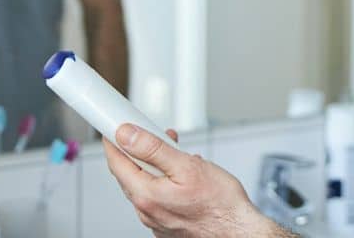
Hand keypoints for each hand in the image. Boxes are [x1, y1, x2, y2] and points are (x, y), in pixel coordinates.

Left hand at [104, 124, 286, 236]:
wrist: (238, 230)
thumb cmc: (220, 203)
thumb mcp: (187, 166)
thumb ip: (153, 149)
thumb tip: (127, 135)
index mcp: (146, 196)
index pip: (117, 163)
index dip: (114, 141)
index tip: (115, 127)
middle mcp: (147, 211)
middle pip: (130, 174)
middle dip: (140, 151)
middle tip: (154, 134)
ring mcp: (156, 221)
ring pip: (146, 185)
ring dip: (156, 166)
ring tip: (178, 154)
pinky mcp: (167, 225)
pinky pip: (158, 197)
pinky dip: (165, 182)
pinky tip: (183, 176)